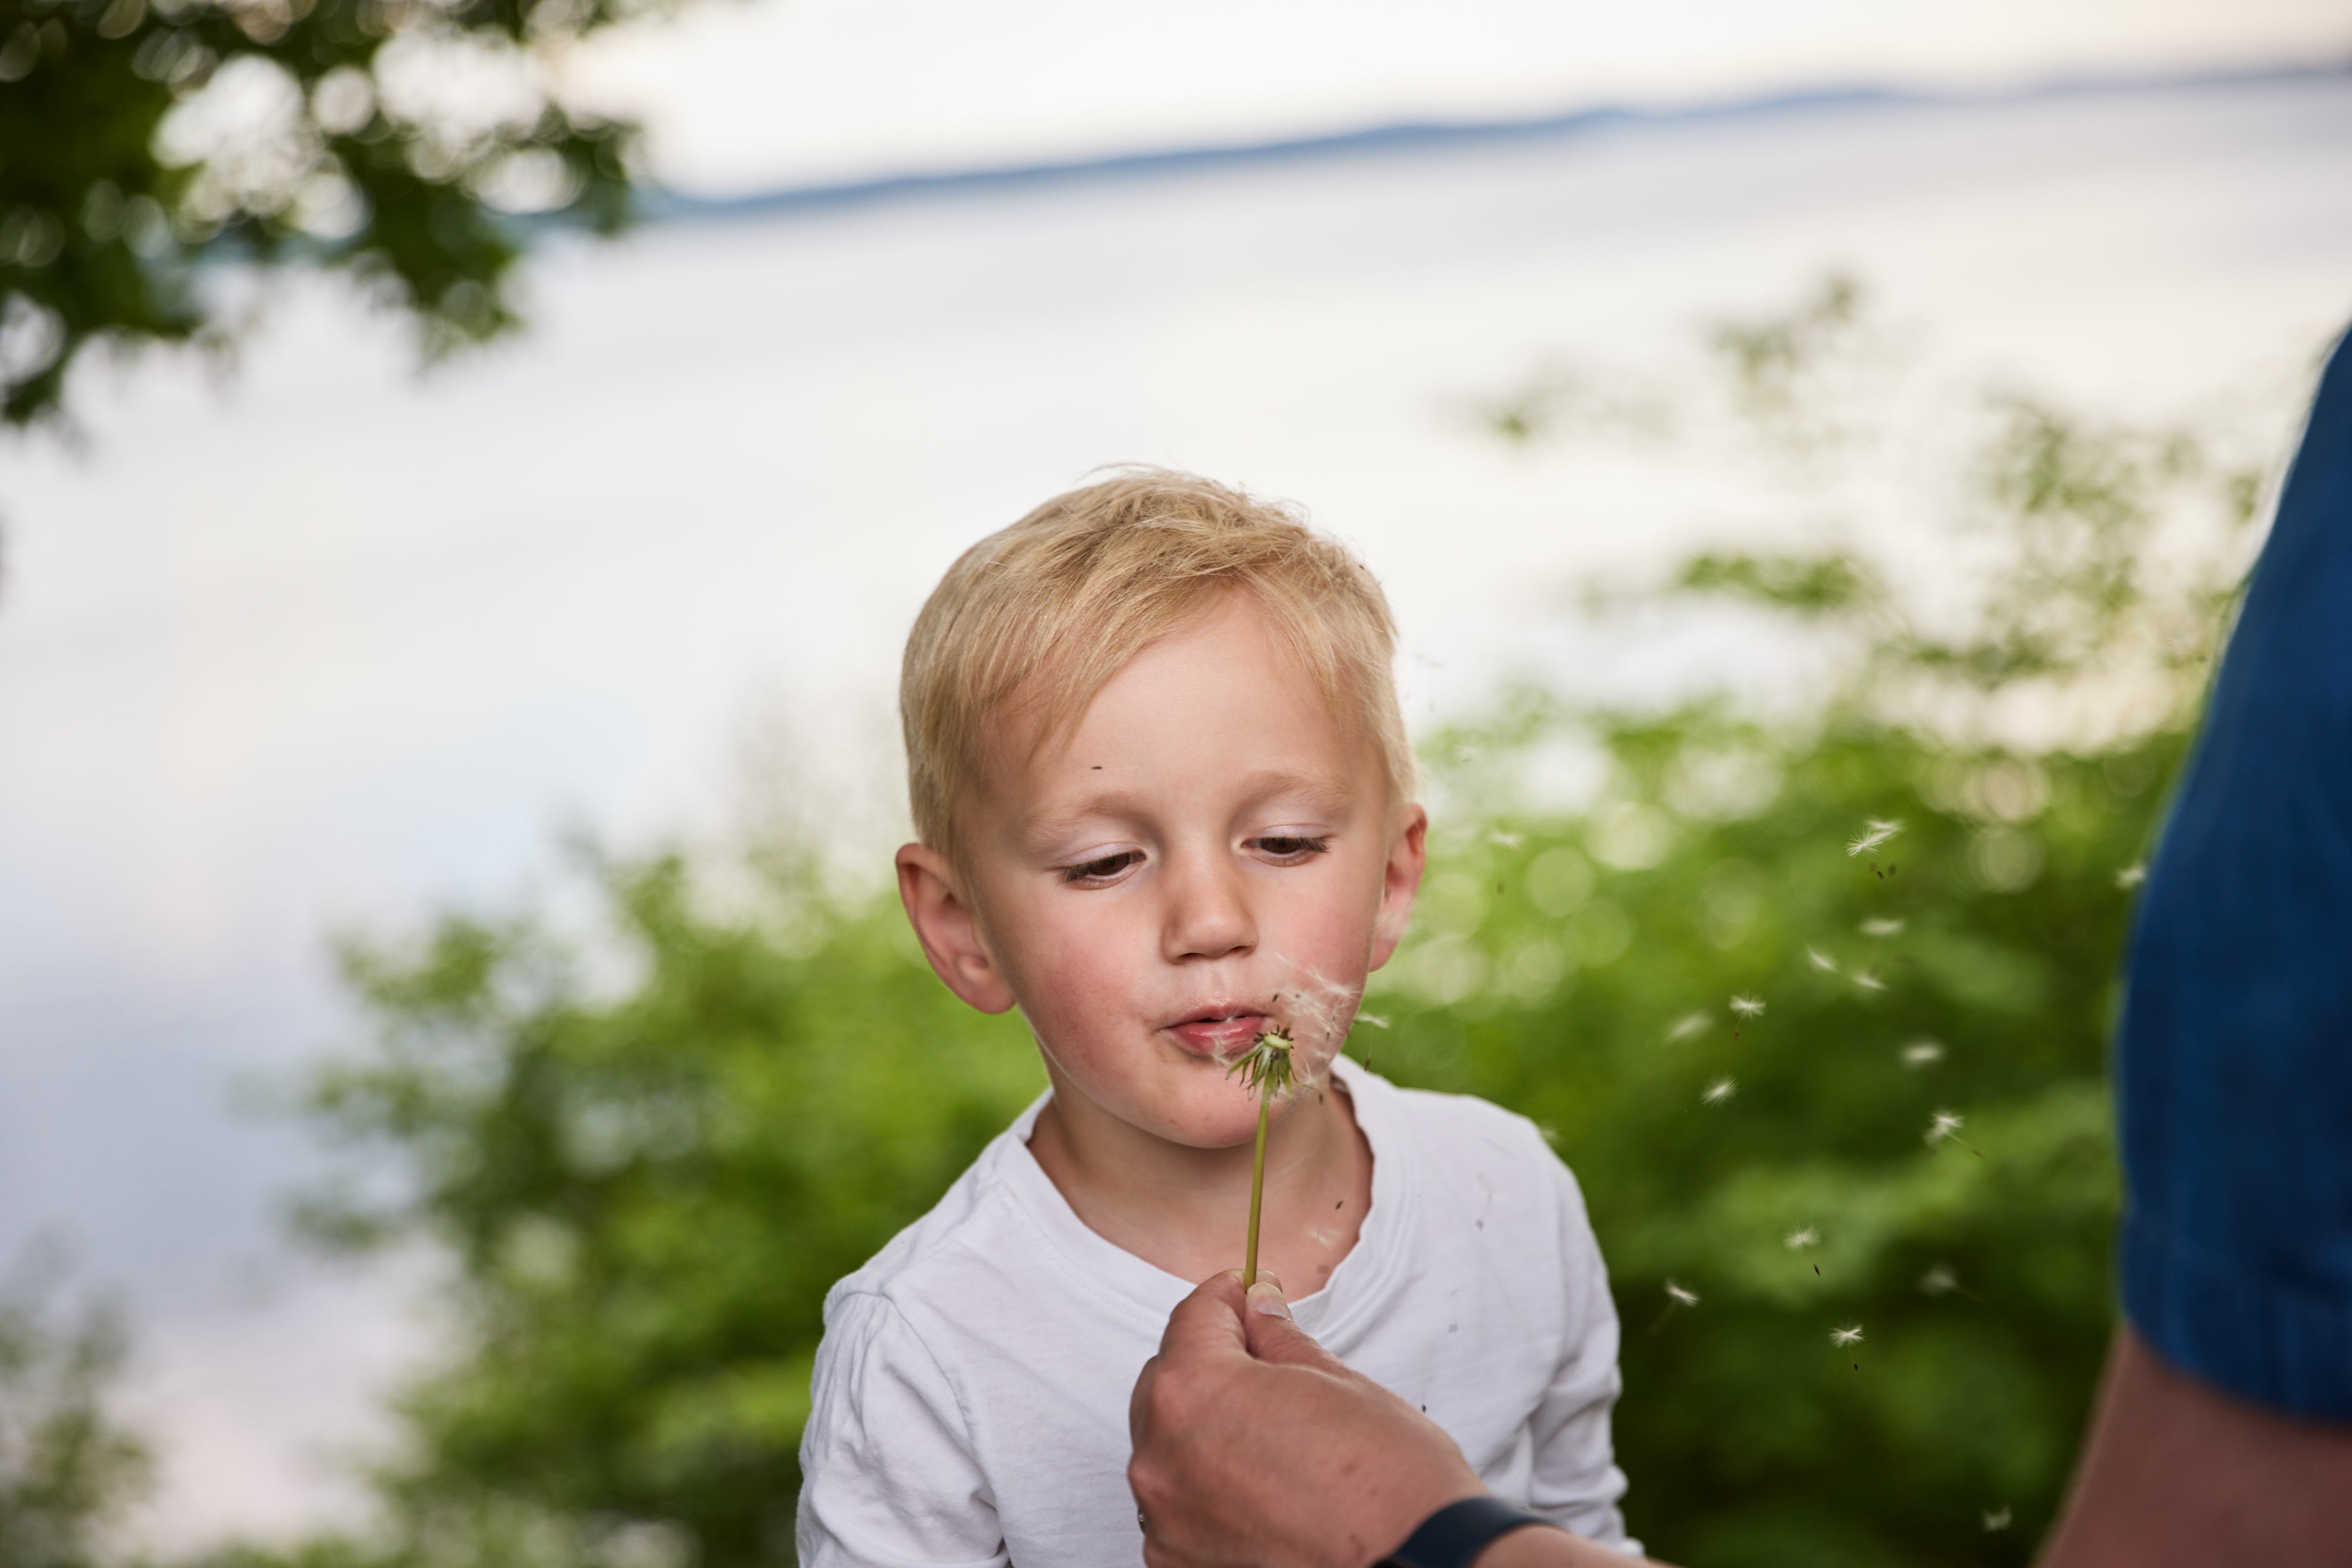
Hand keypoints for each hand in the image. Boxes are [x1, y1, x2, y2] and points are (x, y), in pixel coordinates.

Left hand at [1128, 1272, 1484, 1567]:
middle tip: (1267, 1359)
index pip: (1193, 1317)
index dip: (1229, 1297)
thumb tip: (1259, 1310)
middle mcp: (1163, 1454)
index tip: (1249, 1293)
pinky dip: (1207, 1483)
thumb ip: (1278, 1340)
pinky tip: (1261, 1480)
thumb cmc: (1388, 1481)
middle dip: (1213, 1361)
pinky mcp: (1179, 1559)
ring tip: (1271, 1428)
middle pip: (1168, 1379)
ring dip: (1207, 1424)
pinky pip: (1178, 1500)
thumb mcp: (1335, 1381)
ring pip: (1168, 1441)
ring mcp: (1167, 1515)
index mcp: (1194, 1391)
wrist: (1414, 1562)